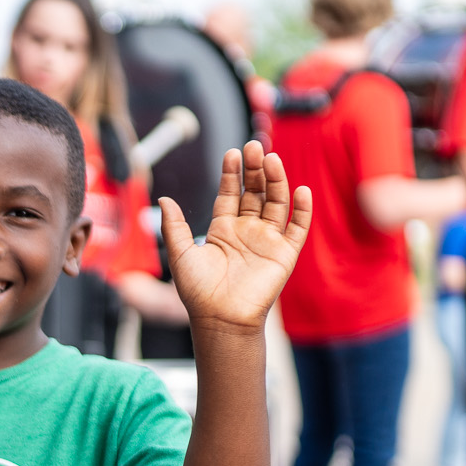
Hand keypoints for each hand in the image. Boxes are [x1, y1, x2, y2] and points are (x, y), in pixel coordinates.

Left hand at [160, 142, 309, 333]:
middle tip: (254, 146)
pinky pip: (297, 227)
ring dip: (276, 181)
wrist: (219, 318)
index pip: (230, 193)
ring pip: (276, 203)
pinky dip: (302, 209)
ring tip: (271, 160)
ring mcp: (267, 240)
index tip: (232, 153)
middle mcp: (246, 230)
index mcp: (223, 229)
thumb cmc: (198, 291)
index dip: (231, 173)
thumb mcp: (180, 254)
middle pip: (255, 192)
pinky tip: (301, 190)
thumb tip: (163, 198)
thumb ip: (173, 226)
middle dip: (255, 170)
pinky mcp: (285, 254)